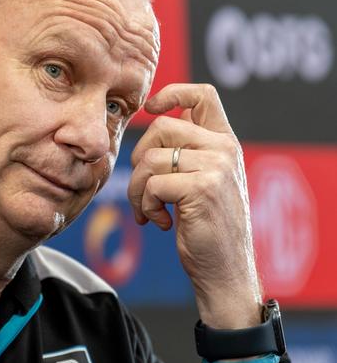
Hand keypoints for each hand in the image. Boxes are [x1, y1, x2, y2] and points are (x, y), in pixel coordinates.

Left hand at [128, 83, 261, 328]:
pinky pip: (152, 184)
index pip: (203, 94)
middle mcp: (224, 148)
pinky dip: (145, 205)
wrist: (225, 269)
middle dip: (139, 159)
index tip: (150, 108)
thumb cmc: (207, 227)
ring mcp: (215, 167)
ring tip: (148, 210)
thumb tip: (155, 120)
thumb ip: (188, 152)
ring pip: (150, 159)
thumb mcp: (203, 180)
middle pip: (161, 128)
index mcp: (225, 142)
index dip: (172, 92)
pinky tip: (160, 222)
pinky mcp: (202, 188)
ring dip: (137, 189)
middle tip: (142, 189)